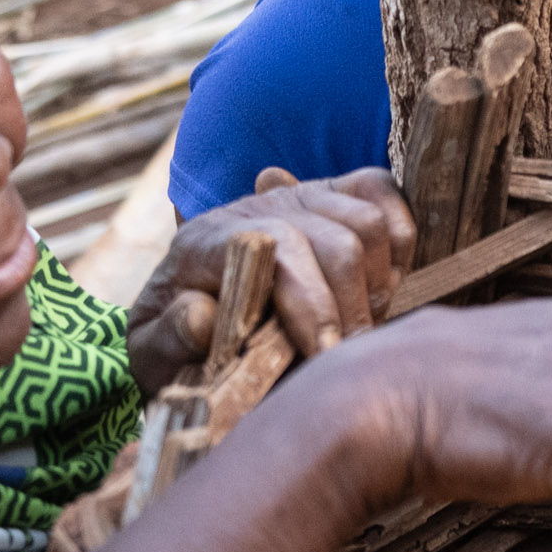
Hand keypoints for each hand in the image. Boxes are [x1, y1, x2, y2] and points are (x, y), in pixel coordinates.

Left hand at [128, 168, 414, 389]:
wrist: (186, 319)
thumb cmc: (175, 348)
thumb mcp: (153, 357)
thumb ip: (166, 339)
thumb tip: (200, 314)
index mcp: (203, 243)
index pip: (278, 247)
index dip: (311, 302)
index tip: (326, 355)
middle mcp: (252, 207)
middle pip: (336, 240)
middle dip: (351, 308)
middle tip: (346, 356)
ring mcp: (294, 194)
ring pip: (368, 224)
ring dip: (376, 285)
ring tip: (357, 327)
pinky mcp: (330, 193)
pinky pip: (383, 193)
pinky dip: (398, 242)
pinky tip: (377, 287)